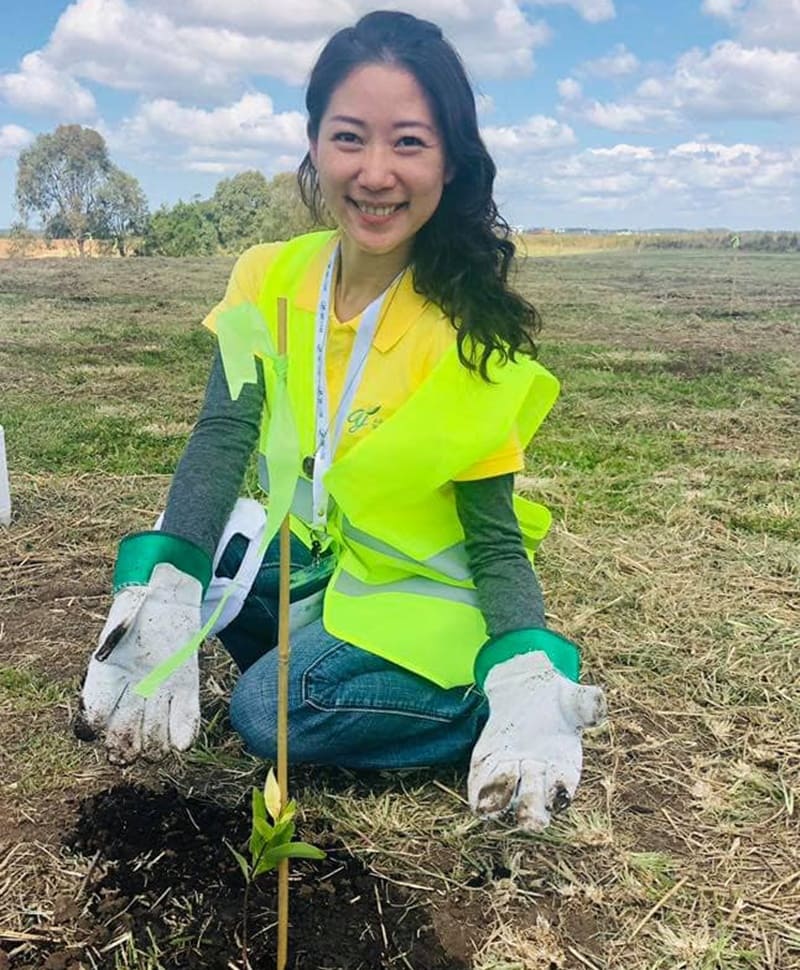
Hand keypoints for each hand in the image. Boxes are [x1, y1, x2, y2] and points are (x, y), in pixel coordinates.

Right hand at [75, 563, 201, 763]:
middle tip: (130, 752)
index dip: (94, 727)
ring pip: (153, 736)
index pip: (95, 716)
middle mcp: (130, 694)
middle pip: (123, 736)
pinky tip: (181, 741)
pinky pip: (185, 717)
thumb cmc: (138, 607)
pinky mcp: (185, 689)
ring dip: (153, 746)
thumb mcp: (121, 618)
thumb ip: (115, 635)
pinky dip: (183, 732)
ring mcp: (158, 695)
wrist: (166, 598)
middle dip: (125, 748)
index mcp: (107, 680)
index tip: (97, 728)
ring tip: (158, 748)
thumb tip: (107, 654)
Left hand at [468, 651, 605, 831]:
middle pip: (533, 803)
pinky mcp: (488, 768)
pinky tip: (477, 801)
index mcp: (564, 767)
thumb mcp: (574, 698)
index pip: (561, 789)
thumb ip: (587, 703)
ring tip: (494, 803)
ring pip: (505, 799)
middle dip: (530, 811)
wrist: (526, 694)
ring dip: (500, 803)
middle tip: (528, 818)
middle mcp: (538, 779)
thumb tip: (599, 700)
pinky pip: (482, 787)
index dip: (558, 794)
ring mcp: (512, 775)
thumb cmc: (558, 701)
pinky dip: (480, 795)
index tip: (557, 797)